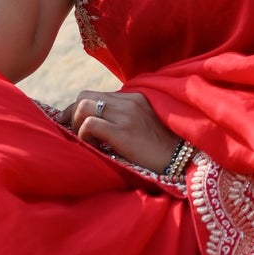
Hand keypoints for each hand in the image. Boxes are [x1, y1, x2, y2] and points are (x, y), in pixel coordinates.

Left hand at [67, 89, 181, 172]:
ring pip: (83, 106)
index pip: (96, 95)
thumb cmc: (163, 149)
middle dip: (72, 114)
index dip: (80, 109)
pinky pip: (90, 124)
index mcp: (134, 98)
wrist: (183, 160)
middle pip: (84, 96)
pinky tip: (92, 146)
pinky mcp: (124, 131)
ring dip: (76, 124)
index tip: (73, 124)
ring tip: (83, 140)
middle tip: (70, 131)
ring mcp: (126, 114)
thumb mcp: (144, 125)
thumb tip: (97, 127)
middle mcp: (129, 101)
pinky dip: (83, 135)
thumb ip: (124, 119)